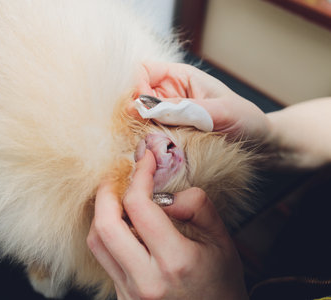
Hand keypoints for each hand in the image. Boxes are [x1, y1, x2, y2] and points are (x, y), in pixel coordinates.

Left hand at [87, 150, 248, 298]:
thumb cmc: (221, 283)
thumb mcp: (222, 242)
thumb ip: (198, 207)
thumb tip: (166, 193)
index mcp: (176, 262)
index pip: (139, 206)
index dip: (139, 175)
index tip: (145, 160)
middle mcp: (147, 279)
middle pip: (105, 224)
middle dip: (106, 191)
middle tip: (118, 176)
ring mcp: (130, 291)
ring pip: (97, 241)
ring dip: (102, 212)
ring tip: (117, 197)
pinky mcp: (122, 297)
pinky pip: (104, 258)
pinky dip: (108, 233)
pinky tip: (124, 225)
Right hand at [132, 61, 269, 141]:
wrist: (258, 145)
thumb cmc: (246, 120)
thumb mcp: (222, 111)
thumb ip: (187, 108)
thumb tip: (149, 108)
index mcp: (180, 77)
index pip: (143, 70)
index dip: (136, 85)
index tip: (144, 107)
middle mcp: (168, 95)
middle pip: (134, 95)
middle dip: (134, 112)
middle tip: (145, 130)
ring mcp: (165, 117)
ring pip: (137, 118)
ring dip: (139, 130)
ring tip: (153, 144)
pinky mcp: (166, 136)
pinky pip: (146, 136)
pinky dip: (146, 143)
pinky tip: (156, 152)